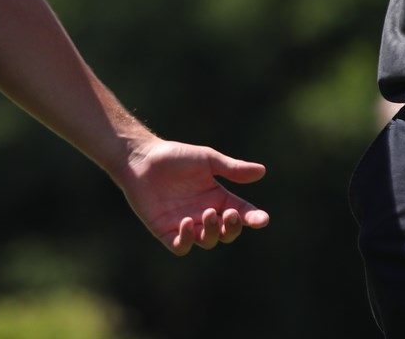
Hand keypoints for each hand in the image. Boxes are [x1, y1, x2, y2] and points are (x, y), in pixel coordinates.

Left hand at [113, 138, 269, 254]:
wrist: (142, 159)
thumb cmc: (175, 157)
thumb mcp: (207, 160)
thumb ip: (232, 168)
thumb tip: (262, 171)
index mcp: (217, 198)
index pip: (241, 213)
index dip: (253, 218)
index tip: (262, 219)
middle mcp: (204, 214)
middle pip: (227, 233)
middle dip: (232, 228)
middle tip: (228, 214)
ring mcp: (185, 225)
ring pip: (207, 241)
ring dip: (211, 232)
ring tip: (207, 214)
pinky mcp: (166, 231)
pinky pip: (181, 246)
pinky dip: (187, 240)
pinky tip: (186, 222)